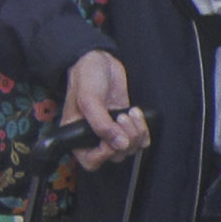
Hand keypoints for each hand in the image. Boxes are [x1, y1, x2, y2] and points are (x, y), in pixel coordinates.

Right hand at [63, 50, 147, 166]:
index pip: (91, 161)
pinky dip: (143, 129)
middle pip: (115, 156)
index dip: (105, 153)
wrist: (99, 60)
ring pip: (129, 148)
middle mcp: (94, 137)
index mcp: (77, 136)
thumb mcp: (89, 99)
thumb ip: (101, 124)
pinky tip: (136, 114)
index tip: (112, 136)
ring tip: (129, 113)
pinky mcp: (125, 124)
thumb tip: (119, 144)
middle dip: (125, 139)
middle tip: (122, 118)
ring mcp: (111, 131)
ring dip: (135, 132)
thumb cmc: (86, 77)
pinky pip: (140, 139)